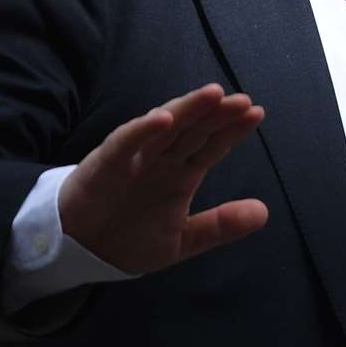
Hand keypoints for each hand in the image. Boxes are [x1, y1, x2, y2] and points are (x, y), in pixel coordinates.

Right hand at [58, 84, 267, 274]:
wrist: (81, 252)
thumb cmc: (130, 237)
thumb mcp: (182, 239)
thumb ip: (219, 225)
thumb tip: (264, 212)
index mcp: (181, 173)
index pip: (212, 146)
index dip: (232, 130)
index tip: (257, 113)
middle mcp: (161, 160)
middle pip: (193, 130)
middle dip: (216, 114)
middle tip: (241, 101)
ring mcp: (135, 158)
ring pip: (164, 128)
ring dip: (186, 110)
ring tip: (211, 95)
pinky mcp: (107, 164)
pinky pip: (125, 143)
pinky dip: (142, 129)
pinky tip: (162, 118)